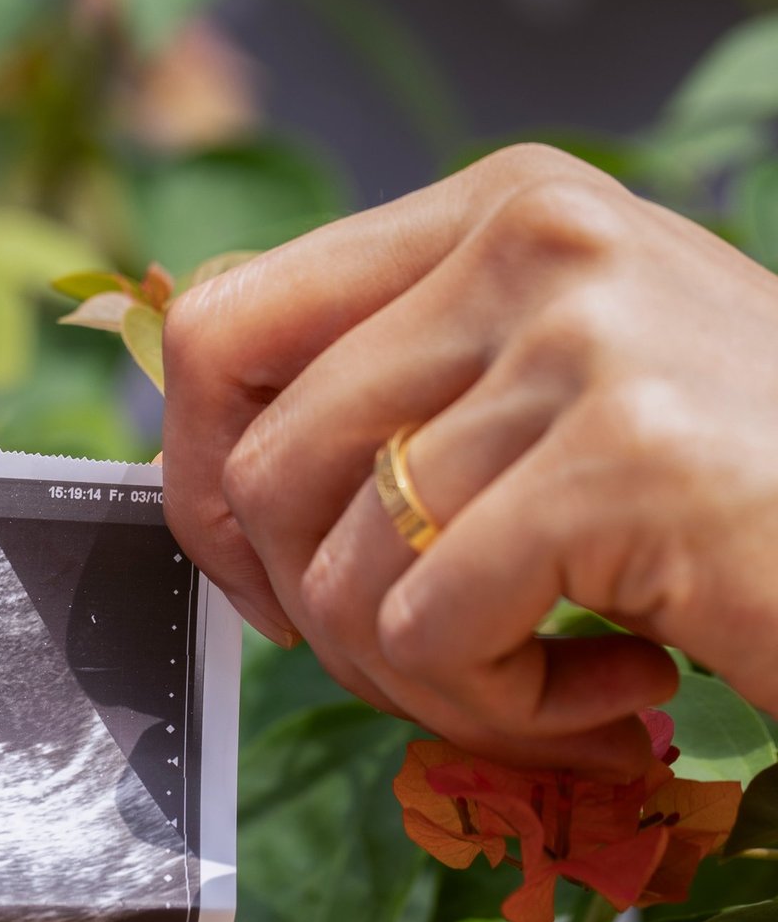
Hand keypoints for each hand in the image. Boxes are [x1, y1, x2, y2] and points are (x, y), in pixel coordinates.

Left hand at [163, 142, 777, 773]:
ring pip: (338, 577)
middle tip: (419, 662)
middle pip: (258, 472)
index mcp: (492, 209)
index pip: (219, 323)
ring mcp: (582, 342)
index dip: (197, 470)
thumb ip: (396, 389)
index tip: (262, 566)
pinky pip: (428, 638)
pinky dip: (499, 711)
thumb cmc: (735, 493)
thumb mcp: (550, 388)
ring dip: (418, 680)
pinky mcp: (625, 459)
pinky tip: (613, 686)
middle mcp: (529, 243)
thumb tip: (209, 465)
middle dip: (311, 616)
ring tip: (537, 681)